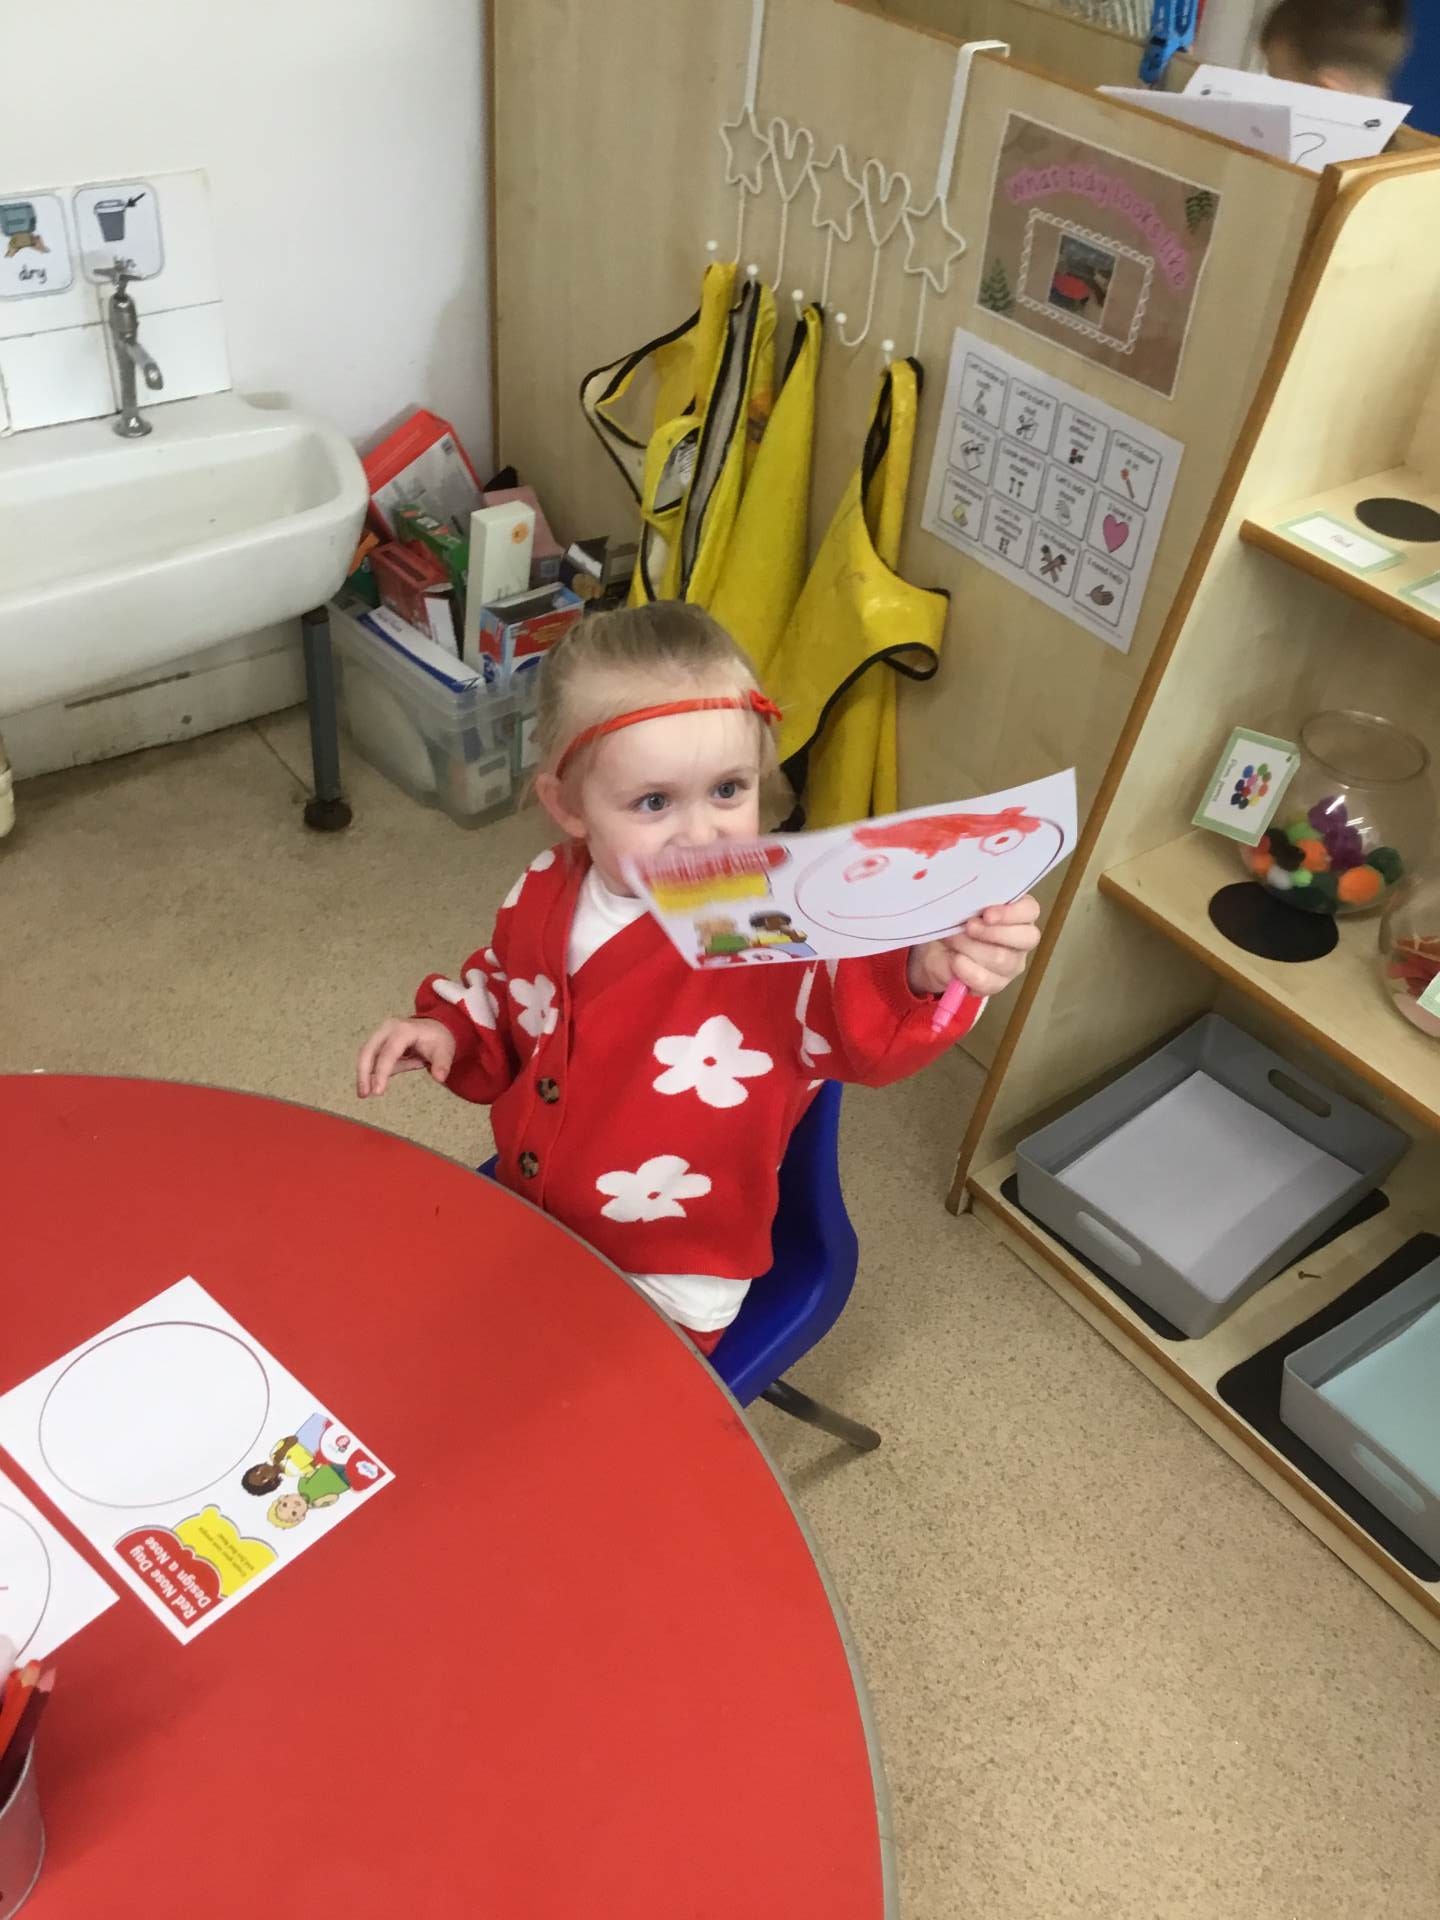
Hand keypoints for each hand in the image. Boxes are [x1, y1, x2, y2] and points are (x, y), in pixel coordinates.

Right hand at [356, 1018, 456, 1097]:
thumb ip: (442, 1065)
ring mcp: (382, 1033)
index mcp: (404, 1030)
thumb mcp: (445, 1051)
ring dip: (363, 1073)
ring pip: (365, 1053)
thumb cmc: (438, 1040)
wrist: (435, 1028)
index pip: (388, 1053)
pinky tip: (369, 1085)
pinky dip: (368, 1071)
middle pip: (368, 1050)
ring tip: (364, 1094)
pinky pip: (370, 1055)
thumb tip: (440, 1078)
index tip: (378, 1092)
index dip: (382, 1073)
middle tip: (363, 1094)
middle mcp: (388, 1029)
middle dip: (363, 1073)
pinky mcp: (379, 1040)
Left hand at [907, 896, 1041, 998]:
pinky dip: (967, 970)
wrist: (934, 950)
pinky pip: (988, 982)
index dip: (1011, 913)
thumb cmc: (952, 922)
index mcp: (1017, 913)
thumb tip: (971, 911)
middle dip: (992, 932)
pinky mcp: (997, 984)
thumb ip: (970, 905)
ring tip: (953, 941)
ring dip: (972, 948)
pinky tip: (955, 961)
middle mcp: (1021, 939)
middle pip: (1026, 938)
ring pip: (1003, 959)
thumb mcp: (958, 907)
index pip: (1030, 910)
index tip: (987, 914)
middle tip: (968, 927)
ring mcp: (1012, 964)